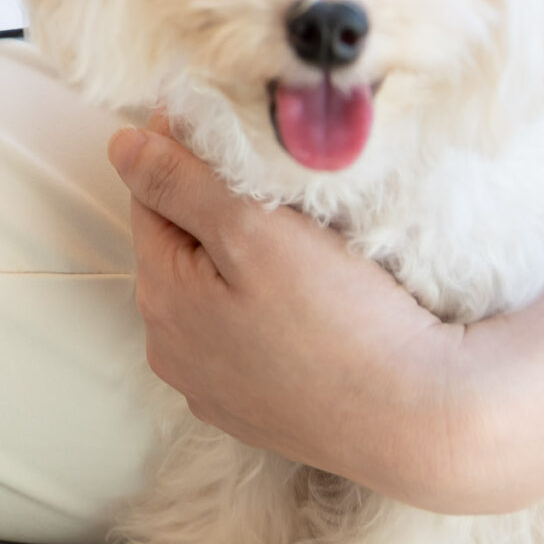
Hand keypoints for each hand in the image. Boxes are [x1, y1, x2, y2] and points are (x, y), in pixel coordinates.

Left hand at [107, 122, 495, 510]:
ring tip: (301, 237)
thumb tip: (121, 146)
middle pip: (183, 248)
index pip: (152, 199)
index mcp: (162, 302)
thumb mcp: (251, 230)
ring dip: (245, 258)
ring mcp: (218, 389)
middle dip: (216, 207)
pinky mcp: (263, 411)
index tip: (231, 125)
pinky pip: (251, 335)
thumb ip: (180, 183)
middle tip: (276, 180)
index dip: (187, 154)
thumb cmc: (340, 321)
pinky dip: (271, 307)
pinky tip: (313, 298)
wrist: (422, 418)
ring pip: (217, 293)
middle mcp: (176, 353)